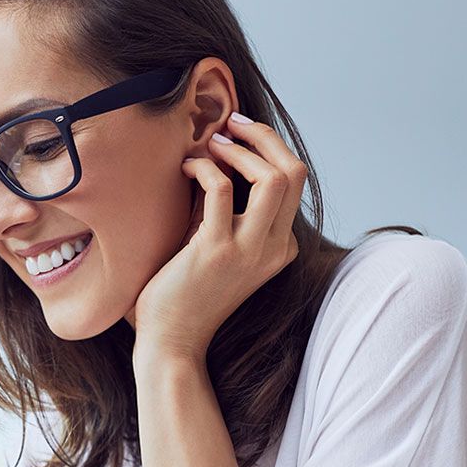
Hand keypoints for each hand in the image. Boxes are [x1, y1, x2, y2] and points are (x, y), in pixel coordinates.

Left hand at [130, 113, 304, 361]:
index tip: (235, 137)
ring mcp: (249, 250)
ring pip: (274, 177)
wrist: (171, 342)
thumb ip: (226, 211)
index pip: (293, 182)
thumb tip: (218, 157)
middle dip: (265, 136)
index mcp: (280, 246)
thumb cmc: (186, 293)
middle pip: (295, 172)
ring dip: (241, 149)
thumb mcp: (218, 247)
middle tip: (232, 124)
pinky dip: (204, 167)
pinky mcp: (216, 251)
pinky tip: (186, 167)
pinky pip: (221, 188)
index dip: (267, 149)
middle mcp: (274, 247)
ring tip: (212, 143)